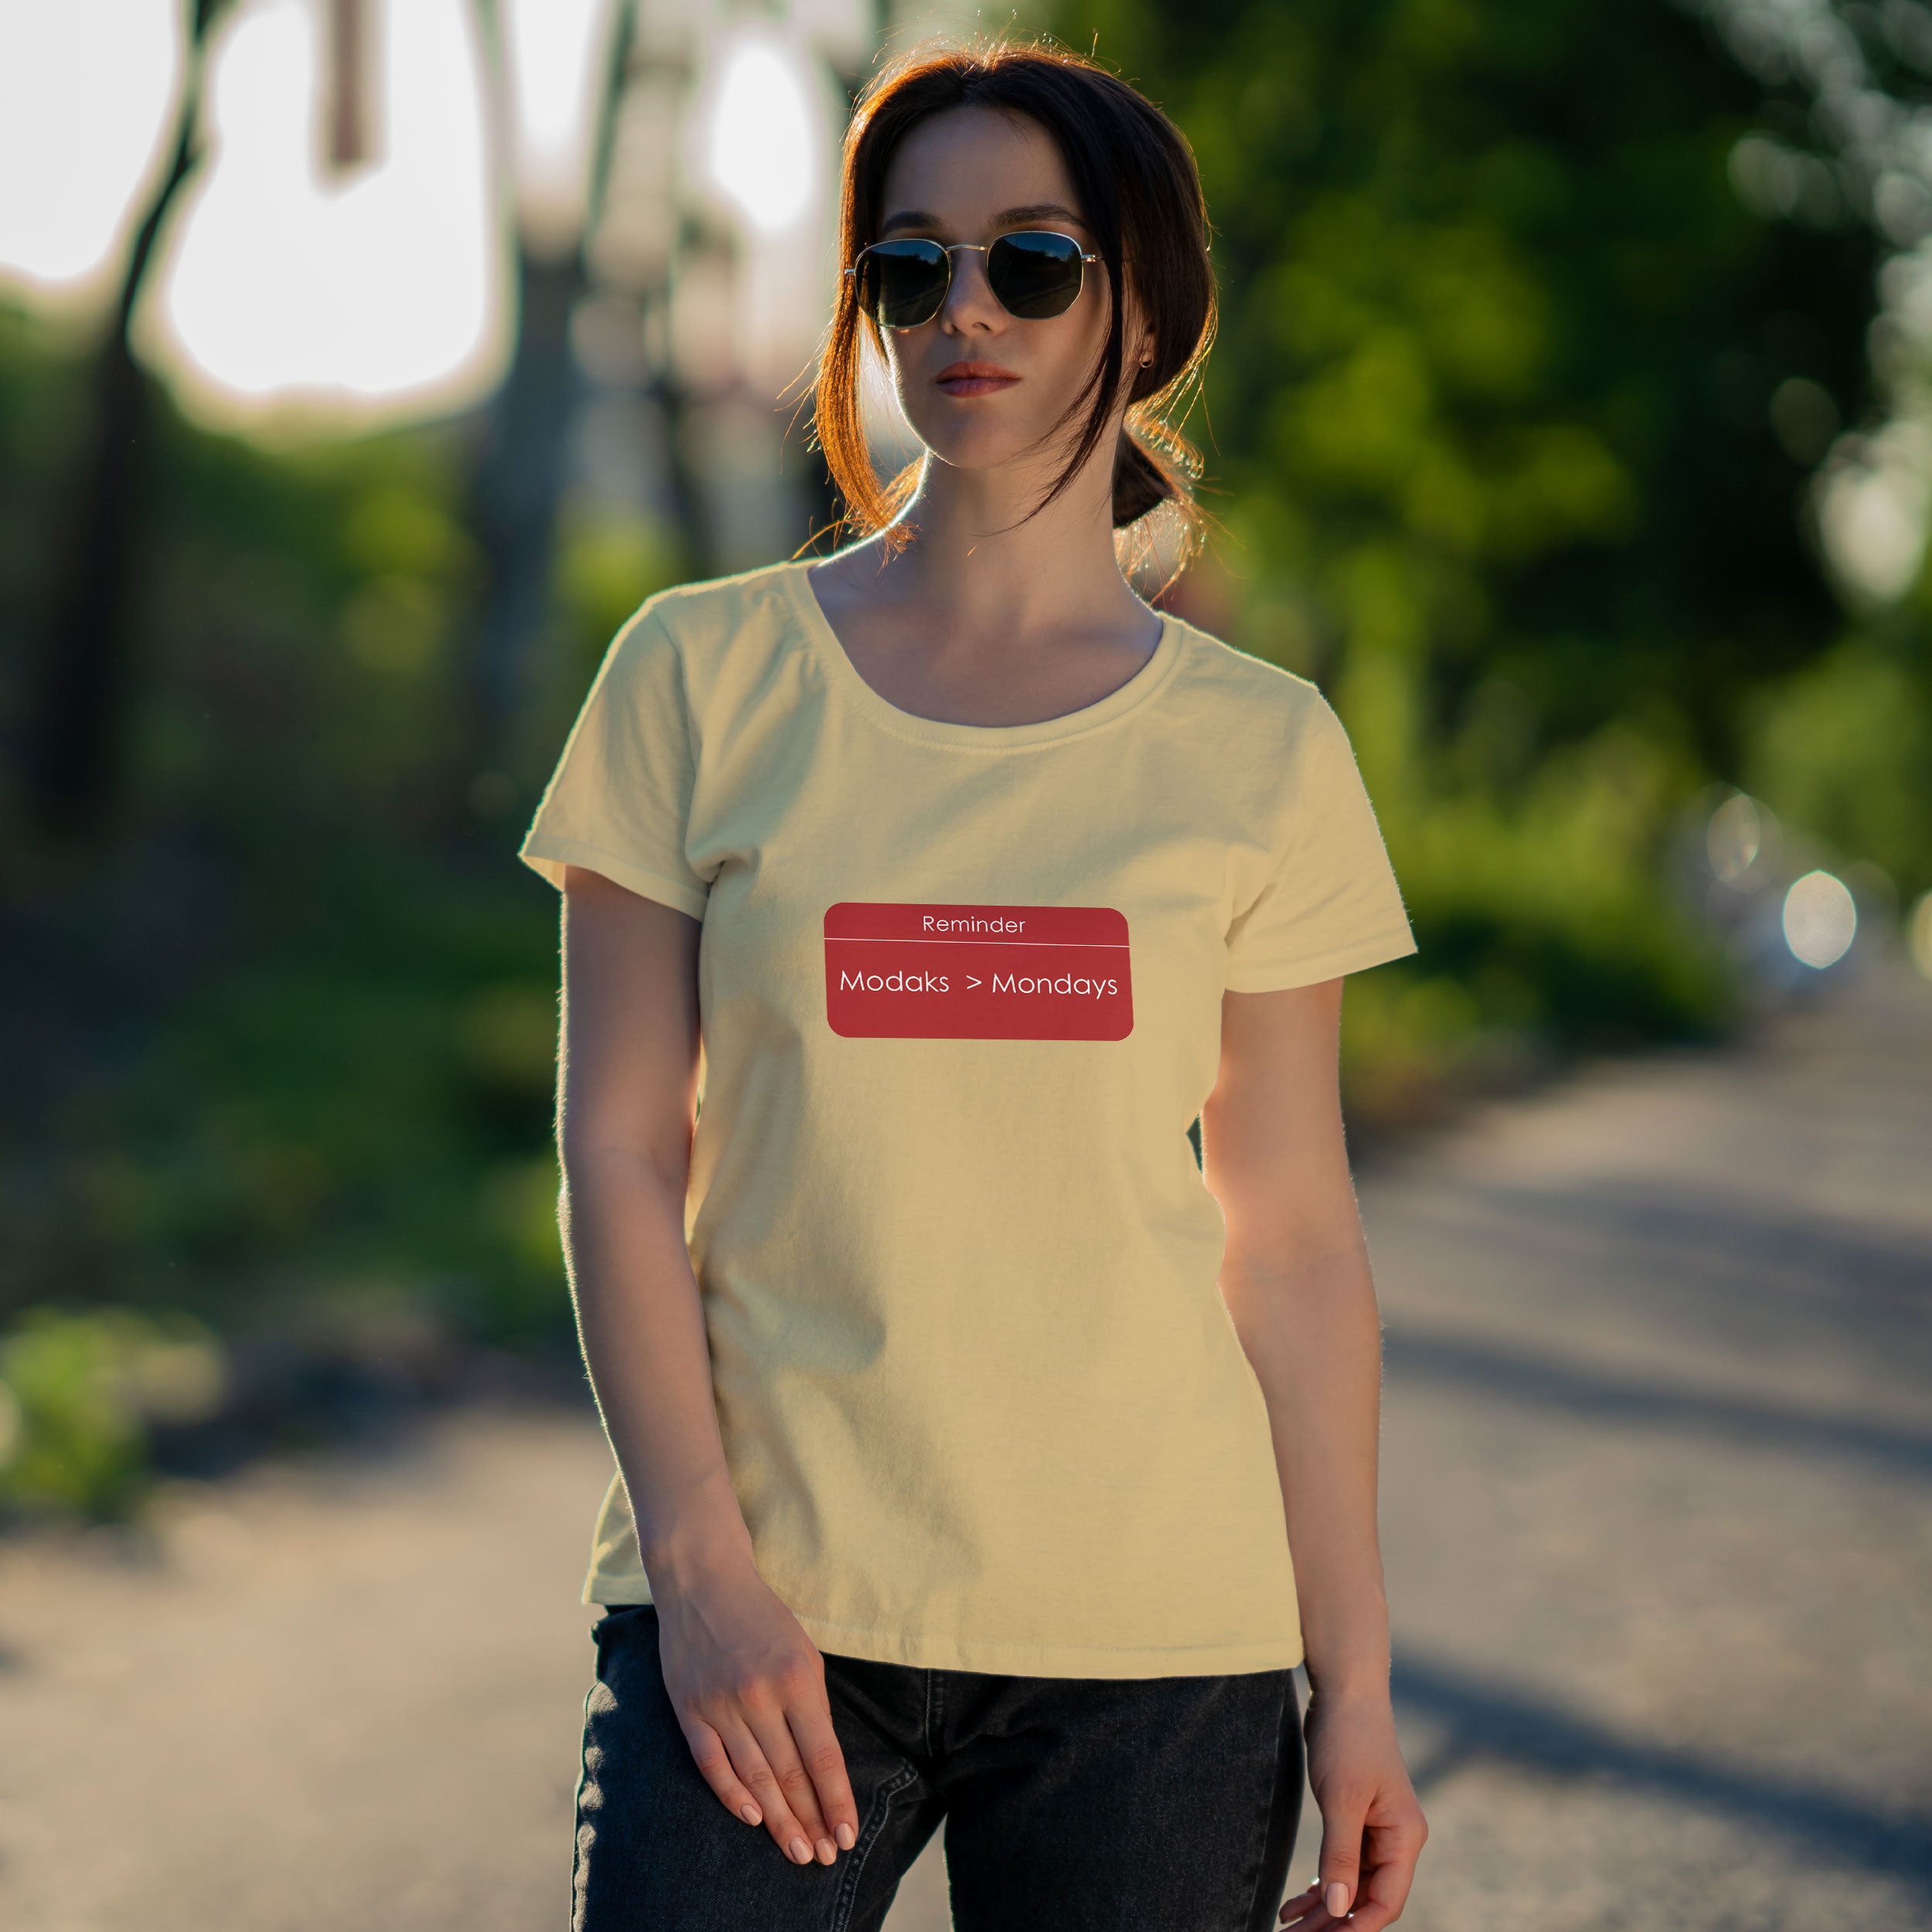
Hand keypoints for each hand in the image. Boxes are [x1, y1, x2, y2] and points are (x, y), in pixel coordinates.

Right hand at [651, 1558, 859, 1868]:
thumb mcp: (802, 1652)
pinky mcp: (690, 1710)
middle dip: (810, 1820)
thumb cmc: (763, 1617)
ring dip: (778, 1821)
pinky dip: (732, 1794)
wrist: (704, 1582)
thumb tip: (821, 1764)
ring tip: (797, 1851)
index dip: (835, 1799)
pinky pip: (712, 1764)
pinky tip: (752, 1818)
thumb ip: (811, 1704)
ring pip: (754, 1778)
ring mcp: (721, 1705)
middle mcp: (759, 1696)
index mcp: (796, 1678)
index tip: (847, 1834)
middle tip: (824, 1857)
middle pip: (790, 1775)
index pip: (822, 1755)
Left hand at [1279, 1687, 1426, 1928]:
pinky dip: (1320, 1885)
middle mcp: (1396, 1840)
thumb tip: (1338, 1909)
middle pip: (1366, 1899)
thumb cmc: (1348, 1739)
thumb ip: (1341, 1855)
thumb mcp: (1342, 1800)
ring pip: (1351, 1886)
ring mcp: (1376, 1831)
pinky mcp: (1356, 1820)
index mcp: (1404, 1838)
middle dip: (1332, 1924)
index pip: (1385, 1901)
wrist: (1345, 1691)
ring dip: (1322, 1909)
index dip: (1355, 1928)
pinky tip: (1294, 1902)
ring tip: (1286, 1927)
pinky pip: (1341, 1865)